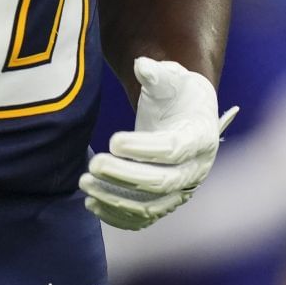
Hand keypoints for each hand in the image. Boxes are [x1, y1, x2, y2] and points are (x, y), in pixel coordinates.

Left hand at [80, 57, 236, 230]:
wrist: (187, 114)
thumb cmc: (177, 92)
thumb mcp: (171, 77)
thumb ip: (157, 73)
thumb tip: (142, 66)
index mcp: (200, 138)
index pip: (175, 149)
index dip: (144, 148)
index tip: (113, 140)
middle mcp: (195, 170)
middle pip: (163, 182)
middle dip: (125, 176)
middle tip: (93, 164)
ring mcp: (181, 190)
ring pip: (151, 206)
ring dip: (116, 199)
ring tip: (85, 182)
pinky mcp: (165, 202)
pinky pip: (143, 218)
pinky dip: (118, 217)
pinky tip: (91, 204)